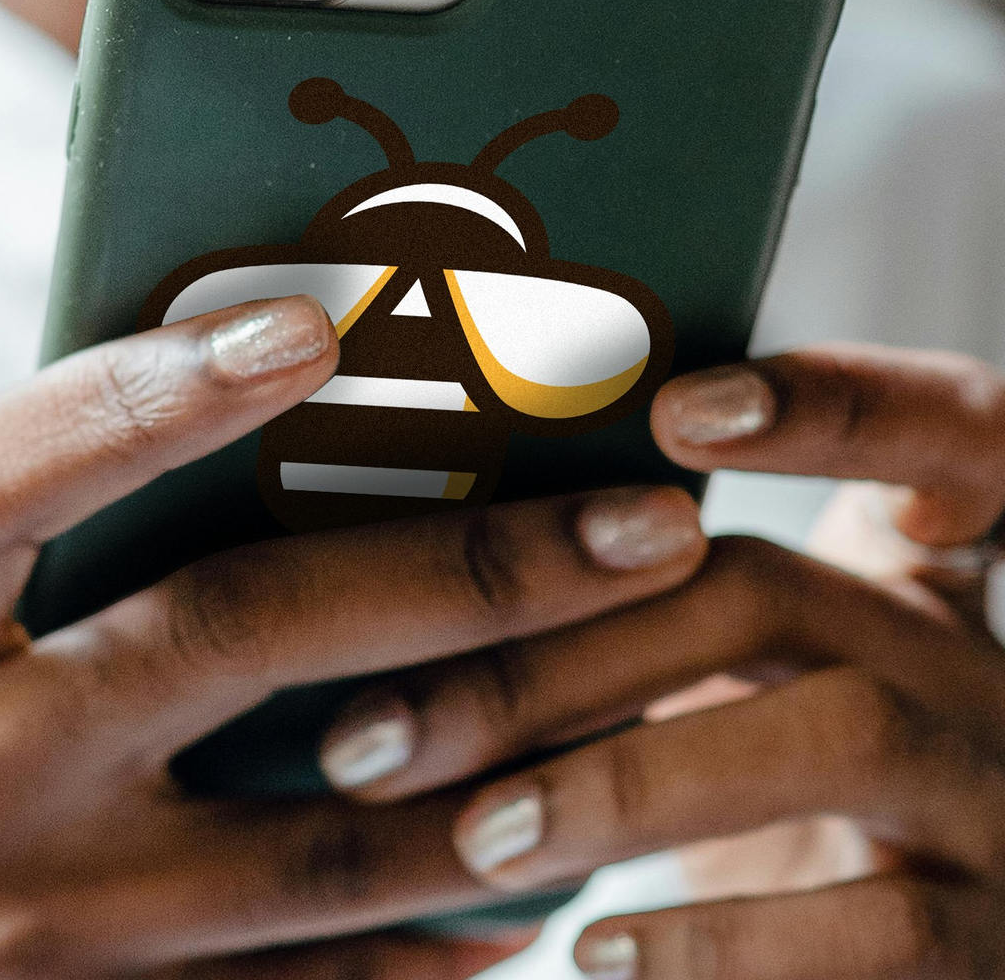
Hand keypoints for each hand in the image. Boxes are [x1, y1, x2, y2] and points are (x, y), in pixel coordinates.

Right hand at [0, 295, 707, 978]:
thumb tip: (278, 434)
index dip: (151, 387)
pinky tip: (539, 874)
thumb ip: (58, 555)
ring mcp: (18, 949)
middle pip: (237, 634)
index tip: (320, 321)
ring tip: (657, 683)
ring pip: (323, 842)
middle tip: (649, 523)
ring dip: (510, 762)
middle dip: (472, 570)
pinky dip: (440, 931)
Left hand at [316, 345, 1004, 979]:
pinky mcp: (994, 940)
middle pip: (772, 589)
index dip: (834, 401)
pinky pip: (880, 931)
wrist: (922, 953)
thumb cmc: (779, 780)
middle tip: (382, 728)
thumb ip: (649, 610)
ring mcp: (995, 794)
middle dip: (565, 649)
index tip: (677, 409)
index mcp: (906, 574)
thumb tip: (426, 562)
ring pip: (836, 733)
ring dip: (629, 781)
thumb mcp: (747, 680)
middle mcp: (961, 659)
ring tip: (476, 835)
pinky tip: (595, 952)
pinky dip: (720, 942)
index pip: (938, 428)